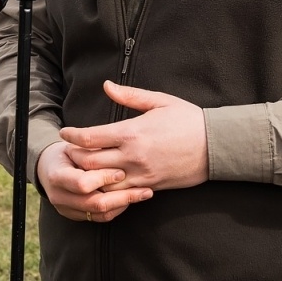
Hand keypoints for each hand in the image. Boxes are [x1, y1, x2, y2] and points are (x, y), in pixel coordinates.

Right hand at [35, 141, 151, 222]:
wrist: (49, 167)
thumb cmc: (66, 151)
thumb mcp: (73, 145)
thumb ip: (88, 151)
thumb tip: (113, 151)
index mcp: (56, 176)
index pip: (83, 183)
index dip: (103, 178)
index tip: (121, 171)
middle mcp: (59, 196)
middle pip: (94, 203)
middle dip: (121, 196)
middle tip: (142, 188)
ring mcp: (67, 209)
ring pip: (100, 214)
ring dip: (124, 204)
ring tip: (144, 193)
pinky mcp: (76, 216)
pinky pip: (100, 218)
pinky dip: (117, 209)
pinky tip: (132, 199)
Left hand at [55, 81, 210, 191]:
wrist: (215, 146)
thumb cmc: (189, 119)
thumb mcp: (160, 101)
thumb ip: (130, 96)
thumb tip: (107, 86)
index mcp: (132, 132)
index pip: (90, 138)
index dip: (72, 136)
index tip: (65, 133)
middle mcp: (132, 156)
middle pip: (89, 163)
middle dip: (75, 158)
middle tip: (70, 152)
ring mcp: (140, 174)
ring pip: (102, 183)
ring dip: (89, 177)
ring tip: (83, 169)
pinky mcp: (150, 186)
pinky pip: (121, 194)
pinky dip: (109, 189)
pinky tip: (105, 182)